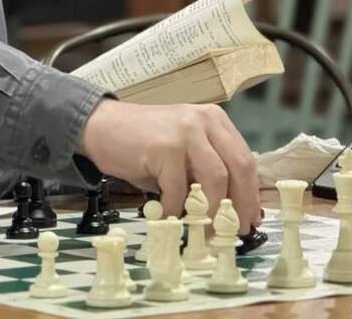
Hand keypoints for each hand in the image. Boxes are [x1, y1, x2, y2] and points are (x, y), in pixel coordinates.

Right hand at [78, 99, 260, 232]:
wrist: (100, 126)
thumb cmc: (141, 143)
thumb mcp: (183, 151)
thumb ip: (204, 169)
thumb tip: (230, 208)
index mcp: (214, 120)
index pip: (244, 159)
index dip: (250, 193)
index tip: (250, 218)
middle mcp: (203, 121)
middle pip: (238, 167)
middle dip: (239, 204)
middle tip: (234, 230)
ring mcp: (184, 131)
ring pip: (215, 178)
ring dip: (211, 210)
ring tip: (204, 230)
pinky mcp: (164, 146)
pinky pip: (178, 188)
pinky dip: (175, 208)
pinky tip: (167, 215)